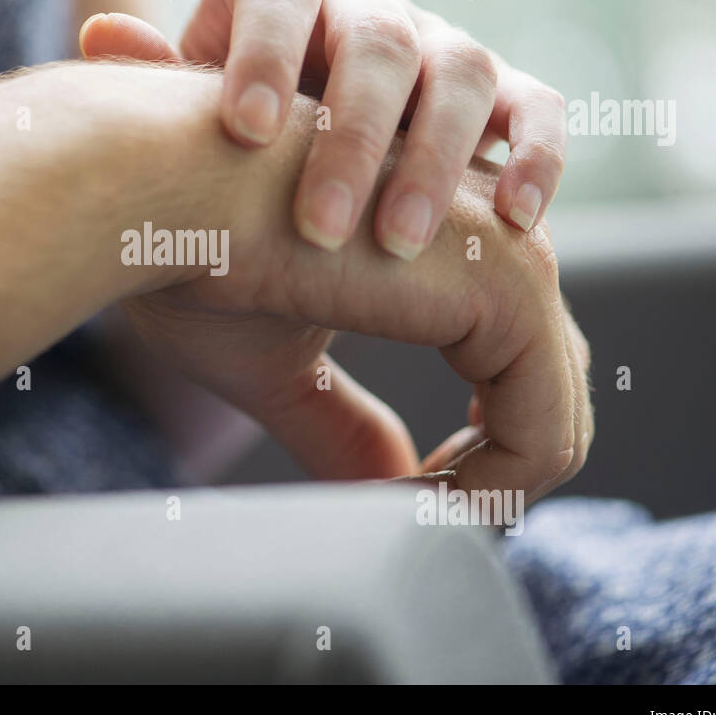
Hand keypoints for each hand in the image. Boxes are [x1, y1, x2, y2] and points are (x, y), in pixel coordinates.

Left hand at [79, 0, 567, 262]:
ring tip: (398, 244)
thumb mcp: (181, 136)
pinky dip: (535, 155)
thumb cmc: (218, 170)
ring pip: (460, 69)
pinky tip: (519, 220)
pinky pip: (536, 107)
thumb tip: (102, 30)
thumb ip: (156, 87)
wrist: (282, 201)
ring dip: (434, 158)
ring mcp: (435, 46)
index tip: (245, 131)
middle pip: (376, 38)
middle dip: (353, 134)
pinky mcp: (499, 96)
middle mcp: (363, 6)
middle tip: (321, 227)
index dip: (263, 46)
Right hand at [123, 65, 590, 498]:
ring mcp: (515, 259)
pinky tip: (401, 502)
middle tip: (401, 521)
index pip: (514, 374)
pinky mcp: (508, 288)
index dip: (470, 461)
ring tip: (396, 516)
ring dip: (481, 499)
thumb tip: (391, 488)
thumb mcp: (278, 366)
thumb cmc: (198, 256)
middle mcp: (500, 239)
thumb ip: (343, 424)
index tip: (388, 501)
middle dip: (485, 483)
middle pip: (546, 401)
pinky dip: (484, 495)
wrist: (161, 193)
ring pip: (555, 429)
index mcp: (452, 244)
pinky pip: (542, 435)